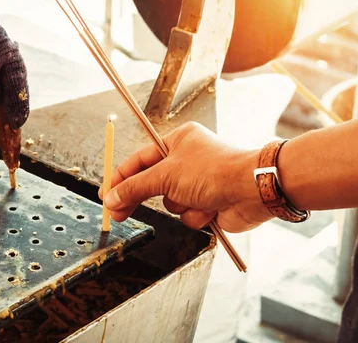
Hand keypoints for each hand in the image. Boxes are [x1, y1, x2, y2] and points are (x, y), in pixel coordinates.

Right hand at [100, 122, 273, 231]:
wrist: (251, 190)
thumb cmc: (213, 171)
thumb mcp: (166, 175)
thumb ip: (135, 187)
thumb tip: (111, 198)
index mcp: (178, 142)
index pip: (139, 160)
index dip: (120, 177)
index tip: (105, 194)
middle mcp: (187, 160)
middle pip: (151, 183)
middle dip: (139, 198)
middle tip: (117, 214)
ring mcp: (197, 183)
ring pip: (170, 202)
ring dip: (180, 204)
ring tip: (196, 198)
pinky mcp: (207, 203)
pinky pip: (187, 215)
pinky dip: (196, 214)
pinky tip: (210, 208)